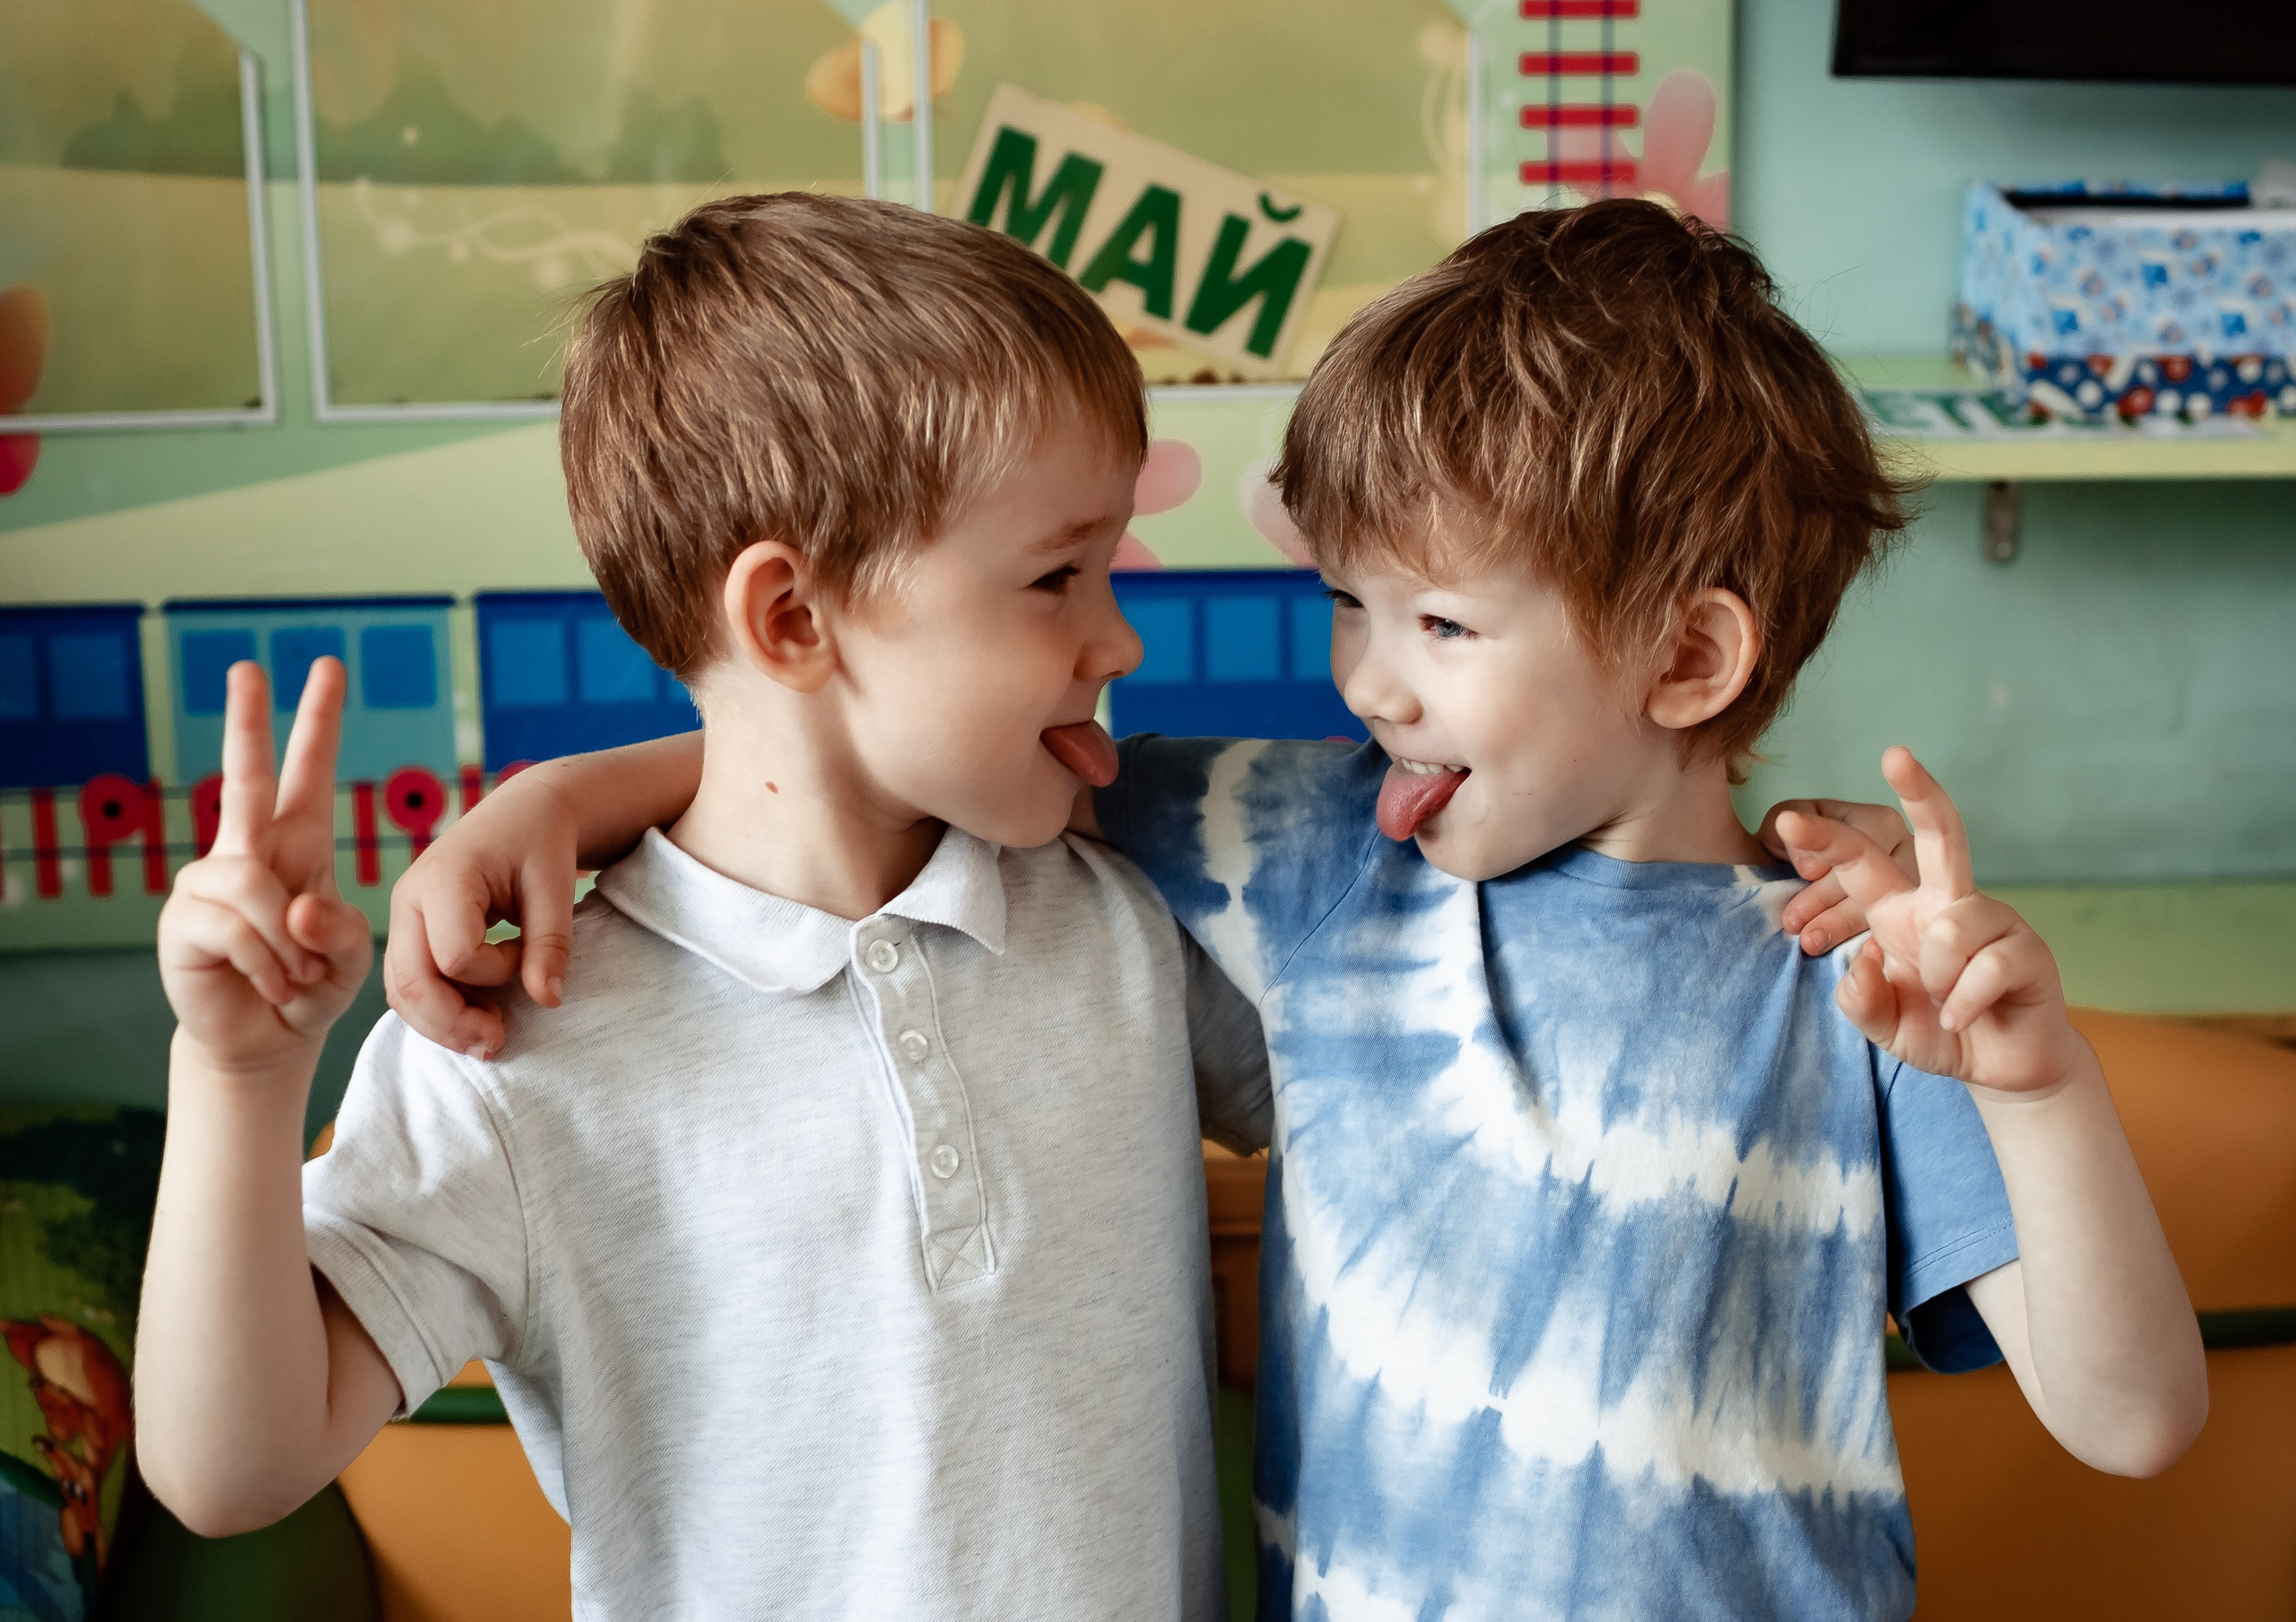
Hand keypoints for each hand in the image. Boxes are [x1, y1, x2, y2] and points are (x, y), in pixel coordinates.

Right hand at [158, 661, 372, 1075]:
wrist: (271, 1038)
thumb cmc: (314, 986)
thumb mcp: (352, 957)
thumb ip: (341, 929)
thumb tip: (291, 908)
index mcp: (297, 844)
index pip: (307, 773)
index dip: (317, 722)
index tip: (327, 667)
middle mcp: (246, 852)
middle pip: (244, 777)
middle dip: (247, 721)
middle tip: (246, 666)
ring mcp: (207, 883)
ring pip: (253, 885)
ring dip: (288, 943)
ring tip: (297, 974)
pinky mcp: (182, 922)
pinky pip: (235, 930)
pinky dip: (268, 966)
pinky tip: (273, 985)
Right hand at [385, 768, 578, 1058]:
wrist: (524, 812)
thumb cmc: (541, 841)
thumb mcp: (556, 886)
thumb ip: (551, 943)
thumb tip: (548, 1001)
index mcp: (442, 878)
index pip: (454, 956)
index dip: (495, 973)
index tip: (525, 956)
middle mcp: (408, 899)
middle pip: (410, 983)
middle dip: (453, 1023)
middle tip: (499, 1043)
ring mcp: (403, 917)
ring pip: (401, 992)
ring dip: (442, 1025)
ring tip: (491, 1036)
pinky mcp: (409, 932)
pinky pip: (409, 985)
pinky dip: (437, 1011)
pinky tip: (477, 1016)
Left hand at [1773, 748, 2082, 1097]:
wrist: (2000, 1066)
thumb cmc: (1937, 1029)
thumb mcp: (1881, 1023)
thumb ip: (1860, 1000)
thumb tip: (1861, 962)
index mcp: (1900, 911)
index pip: (1860, 865)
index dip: (1826, 841)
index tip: (1787, 819)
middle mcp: (1947, 903)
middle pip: (1939, 835)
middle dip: (1920, 793)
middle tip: (1895, 753)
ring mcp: (1993, 921)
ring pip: (1951, 927)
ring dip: (1937, 977)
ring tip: (1945, 1004)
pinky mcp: (2030, 949)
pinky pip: (1986, 967)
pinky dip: (1965, 1002)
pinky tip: (1964, 1017)